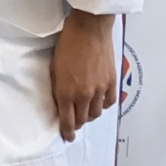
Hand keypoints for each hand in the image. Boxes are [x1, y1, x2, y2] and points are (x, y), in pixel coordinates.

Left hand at [50, 11, 116, 142]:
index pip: (67, 122)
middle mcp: (84, 95)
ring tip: (85, 109)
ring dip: (89, 114)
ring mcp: (99, 89)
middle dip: (77, 123)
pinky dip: (103, 105)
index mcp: (66, 92)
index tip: (67, 136)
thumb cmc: (68, 44)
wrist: (88, 29)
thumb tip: (61, 103)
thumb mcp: (54, 68)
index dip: (67, 132)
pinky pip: (109, 102)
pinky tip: (98, 101)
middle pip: (82, 120)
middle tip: (74, 121)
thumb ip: (58, 89)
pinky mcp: (111, 82)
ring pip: (96, 113)